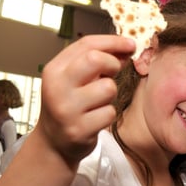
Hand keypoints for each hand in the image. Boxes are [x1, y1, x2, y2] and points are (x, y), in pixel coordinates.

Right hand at [35, 35, 134, 164]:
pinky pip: (109, 113)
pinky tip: (95, 119)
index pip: (86, 44)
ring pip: (108, 88)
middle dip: (112, 64)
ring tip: (97, 102)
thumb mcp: (75, 79)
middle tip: (112, 73)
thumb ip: (97, 61)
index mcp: (54, 70)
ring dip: (110, 95)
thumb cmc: (70, 104)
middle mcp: (57, 87)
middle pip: (95, 60)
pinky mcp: (78, 130)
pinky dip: (107, 114)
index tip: (131, 44)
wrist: (54, 142)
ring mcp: (66, 110)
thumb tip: (126, 48)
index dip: (113, 42)